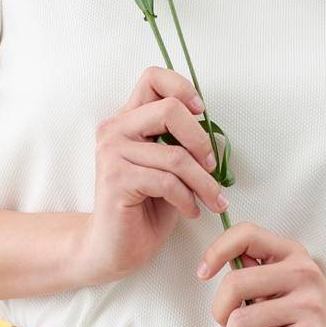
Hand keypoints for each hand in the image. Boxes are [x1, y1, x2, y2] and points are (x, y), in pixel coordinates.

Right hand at [77, 66, 228, 284]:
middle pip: (169, 109)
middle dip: (200, 140)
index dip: (182, 87)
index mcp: (127, 118)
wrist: (112, 249)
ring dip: (204, 182)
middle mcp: (115, 128)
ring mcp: (112, 152)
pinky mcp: (116, 179)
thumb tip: (213, 129)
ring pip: (176, 155)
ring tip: (212, 199)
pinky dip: (188, 199)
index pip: (153, 77)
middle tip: (211, 165)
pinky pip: (167, 182)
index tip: (200, 111)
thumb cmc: (145, 207)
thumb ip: (178, 141)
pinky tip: (191, 211)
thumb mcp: (166, 166)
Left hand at [196, 220, 325, 326]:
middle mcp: (303, 272)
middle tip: (230, 325)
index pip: (246, 233)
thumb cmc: (303, 317)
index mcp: (292, 253)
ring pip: (241, 320)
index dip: (216, 250)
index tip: (203, 273)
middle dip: (220, 311)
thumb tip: (216, 260)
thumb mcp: (283, 283)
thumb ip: (255, 270)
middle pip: (235, 283)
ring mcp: (309, 304)